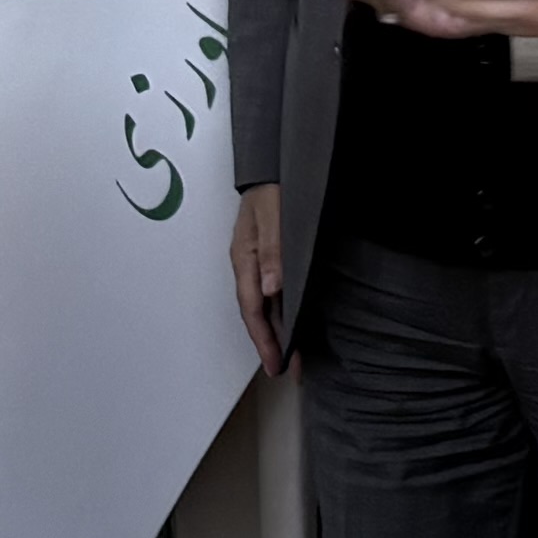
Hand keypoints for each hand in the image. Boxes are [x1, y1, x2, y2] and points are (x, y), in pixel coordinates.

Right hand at [232, 186, 286, 370]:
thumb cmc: (272, 188)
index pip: (252, 308)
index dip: (264, 339)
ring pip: (266, 305)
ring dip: (278, 331)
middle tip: (286, 372)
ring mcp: (257, 262)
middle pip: (257, 313)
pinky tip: (293, 322)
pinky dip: (282, 312)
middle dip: (270, 344)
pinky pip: (273, 292)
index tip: (275, 363)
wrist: (271, 165)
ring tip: (291, 357)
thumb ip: (273, 249)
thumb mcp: (274, 215)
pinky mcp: (269, 257)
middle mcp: (249, 265)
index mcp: (244, 258)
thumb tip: (271, 287)